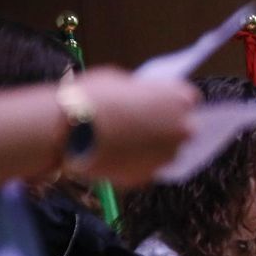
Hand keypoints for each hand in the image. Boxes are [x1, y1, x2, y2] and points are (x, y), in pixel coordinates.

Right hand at [74, 67, 197, 185]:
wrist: (68, 129)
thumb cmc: (92, 97)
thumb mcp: (118, 80)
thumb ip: (139, 91)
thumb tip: (138, 96)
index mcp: (180, 99)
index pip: (187, 99)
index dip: (169, 101)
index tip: (158, 103)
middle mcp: (183, 129)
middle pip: (182, 128)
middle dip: (165, 126)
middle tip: (140, 124)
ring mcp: (167, 156)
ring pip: (165, 151)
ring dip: (151, 147)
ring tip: (124, 142)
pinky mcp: (148, 176)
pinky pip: (145, 168)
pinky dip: (134, 163)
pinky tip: (115, 156)